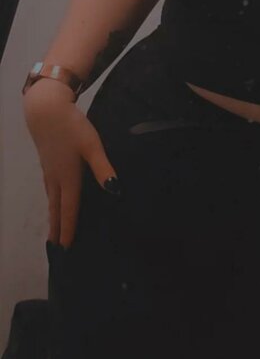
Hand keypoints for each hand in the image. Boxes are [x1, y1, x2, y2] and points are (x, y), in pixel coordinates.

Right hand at [23, 81, 119, 248]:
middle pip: (56, 209)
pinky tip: (54, 201)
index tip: (67, 247)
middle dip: (57, 229)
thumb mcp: (92, 146)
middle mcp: (56, 179)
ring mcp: (49, 171)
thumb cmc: (72, 127)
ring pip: (51, 200)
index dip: (69, 229)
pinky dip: (52, 202)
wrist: (46, 109)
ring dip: (53, 217)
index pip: (69, 209)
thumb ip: (103, 168)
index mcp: (68, 178)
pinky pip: (50, 190)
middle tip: (56, 248)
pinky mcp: (48, 164)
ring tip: (54, 231)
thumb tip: (115, 191)